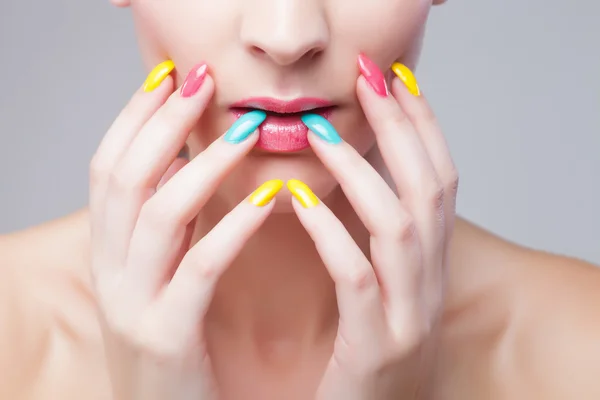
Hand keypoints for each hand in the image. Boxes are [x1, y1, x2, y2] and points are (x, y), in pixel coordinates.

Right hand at [88, 62, 280, 399]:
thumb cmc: (174, 346)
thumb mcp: (158, 280)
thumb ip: (170, 229)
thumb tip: (194, 166)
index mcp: (109, 255)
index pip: (109, 169)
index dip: (135, 118)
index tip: (171, 78)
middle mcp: (110, 273)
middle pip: (124, 179)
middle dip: (161, 123)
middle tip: (200, 82)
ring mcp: (133, 306)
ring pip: (157, 216)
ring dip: (201, 165)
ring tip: (245, 131)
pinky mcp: (167, 338)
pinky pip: (198, 270)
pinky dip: (231, 228)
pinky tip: (267, 200)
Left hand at [291, 58, 457, 399]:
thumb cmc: (368, 360)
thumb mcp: (384, 295)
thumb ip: (377, 243)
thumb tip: (352, 180)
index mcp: (430, 269)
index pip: (439, 181)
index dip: (423, 127)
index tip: (394, 82)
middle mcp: (431, 286)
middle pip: (431, 190)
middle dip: (404, 128)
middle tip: (370, 80)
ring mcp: (409, 318)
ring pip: (400, 227)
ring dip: (362, 172)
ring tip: (322, 134)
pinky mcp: (376, 348)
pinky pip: (358, 280)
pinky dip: (332, 234)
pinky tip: (300, 202)